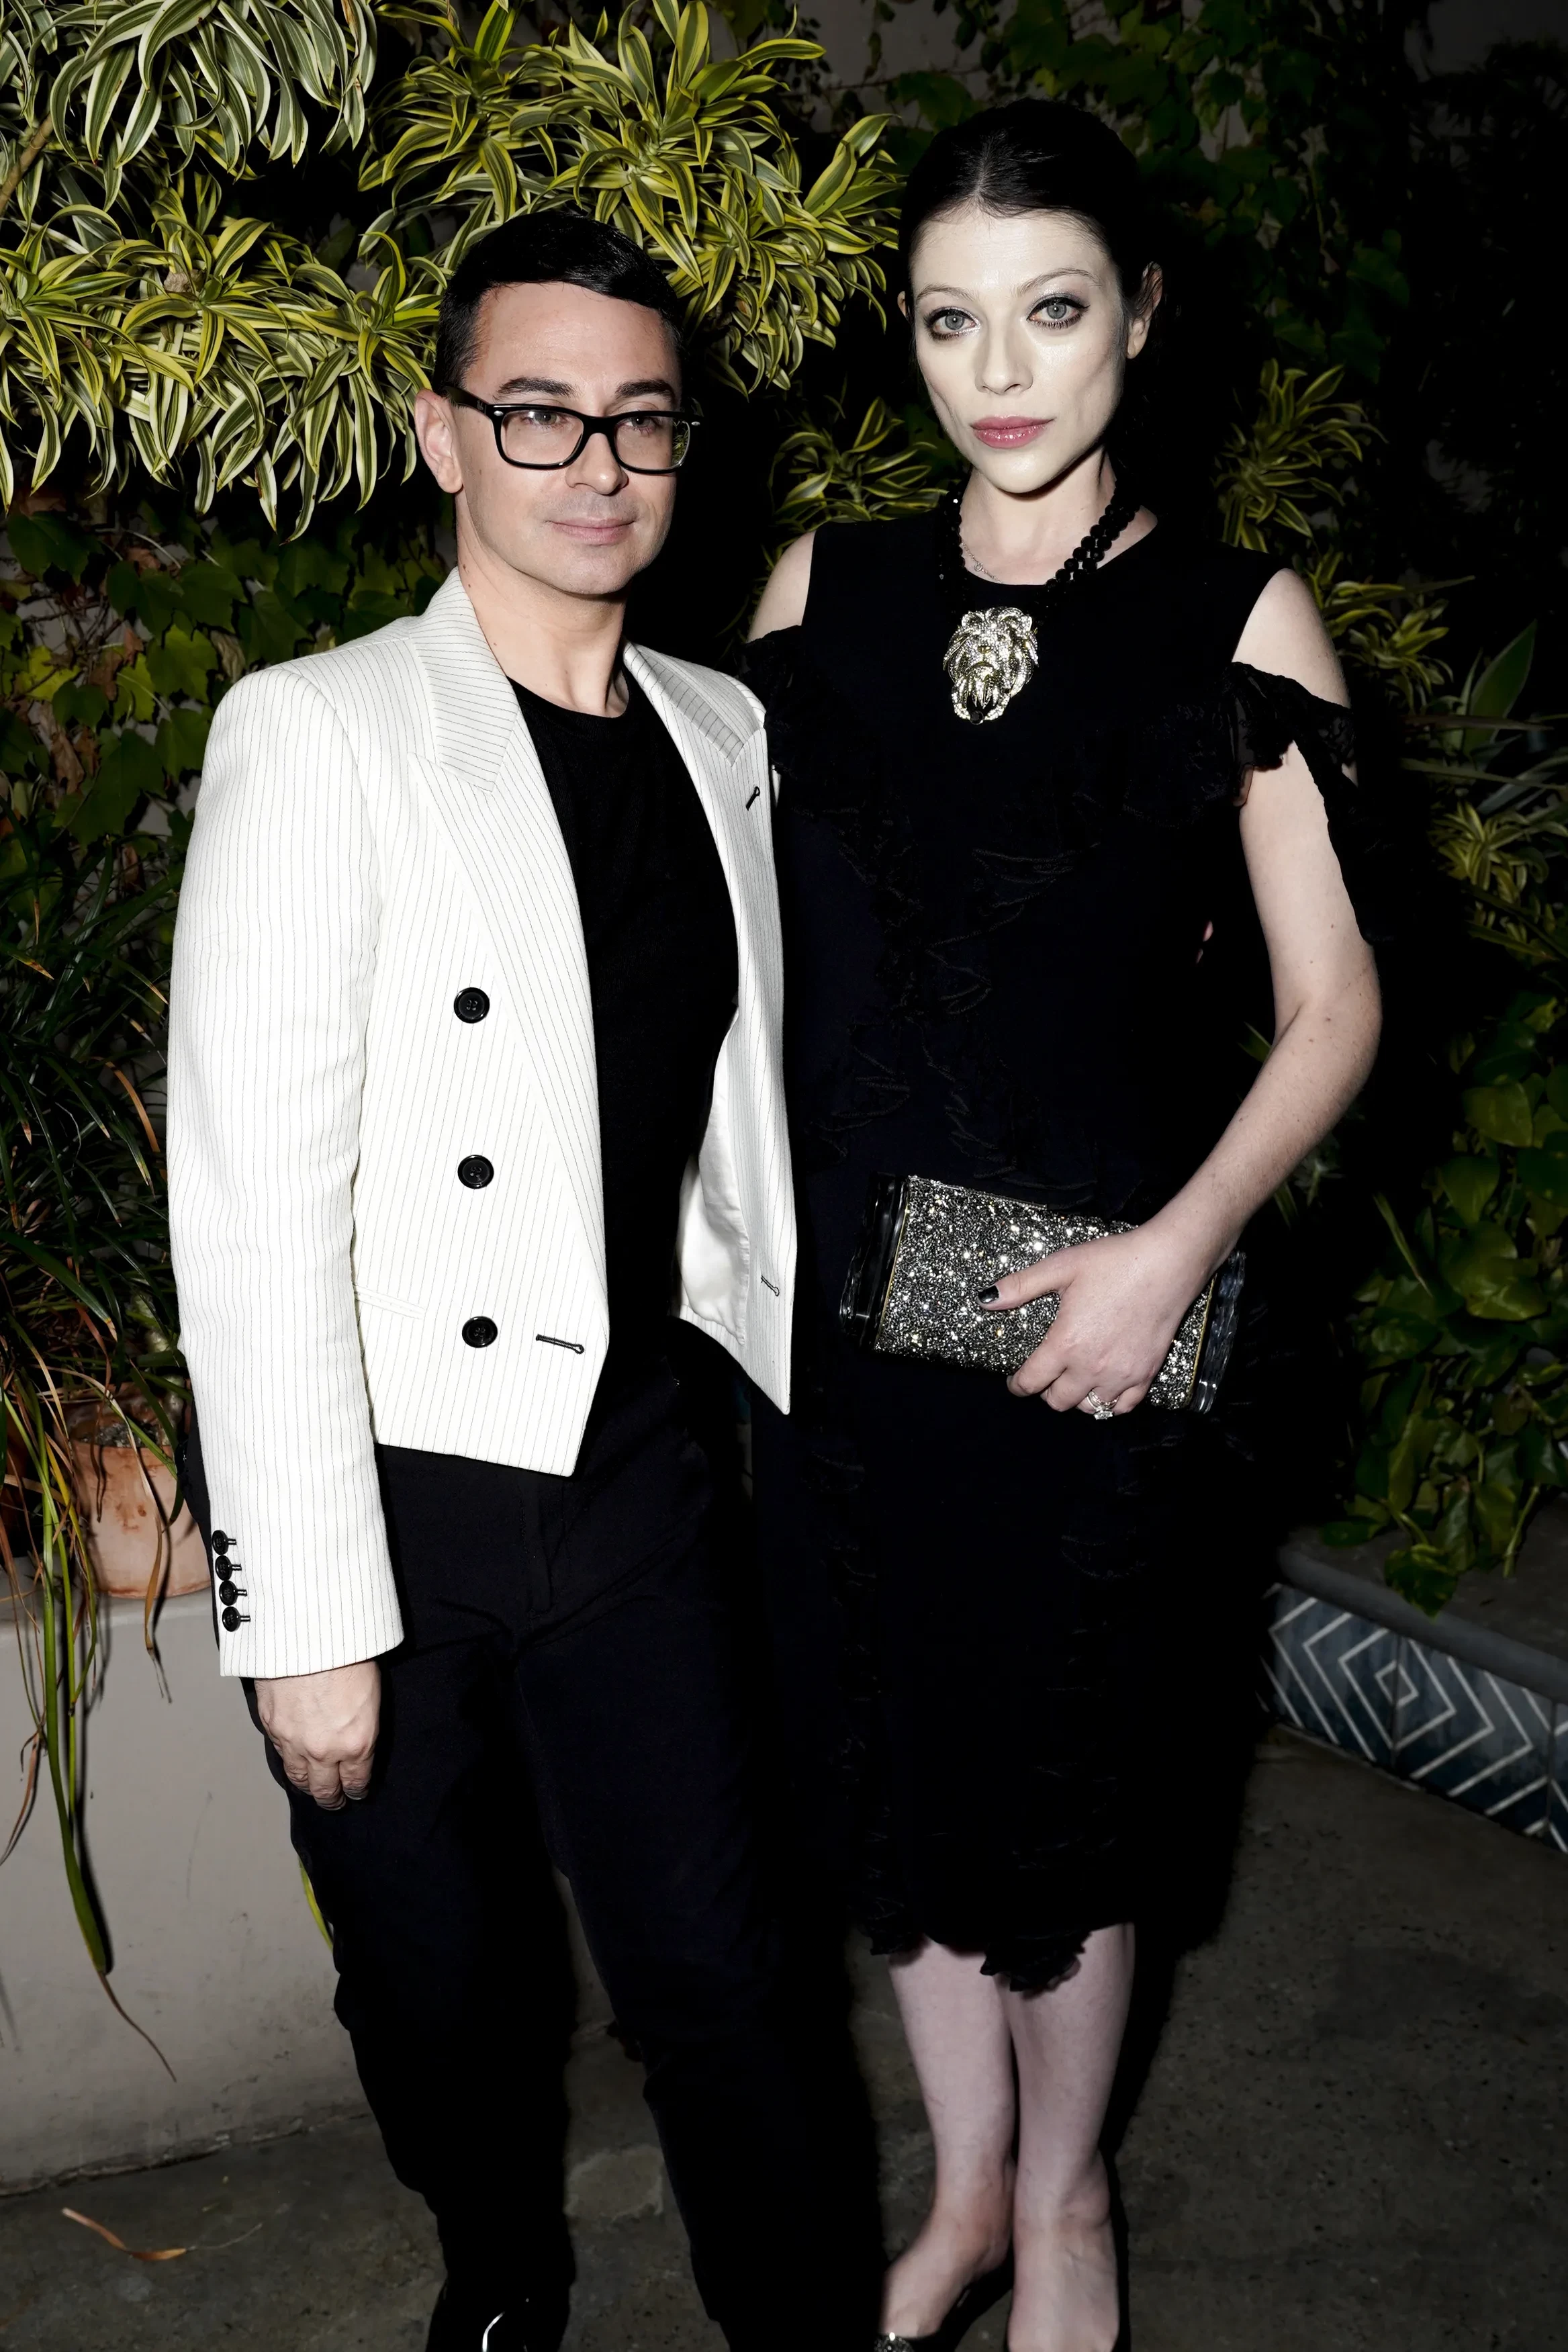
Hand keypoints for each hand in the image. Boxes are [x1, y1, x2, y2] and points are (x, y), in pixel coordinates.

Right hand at [255, 1661, 380, 1809]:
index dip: (358, 1790)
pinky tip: (293, 1760)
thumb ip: (363, 1725)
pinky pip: (280, 1754)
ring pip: (298, 1777)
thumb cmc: (348, 1653)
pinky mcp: (272, 1727)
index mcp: (357, 1742)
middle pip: (325, 1789)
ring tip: (312, 1788)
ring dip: (307, 1785)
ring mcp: (294, 1741)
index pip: (357, 1781)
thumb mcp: (372, 1693)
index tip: (357, 1793)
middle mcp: (324, 1750)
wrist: (309, 1633)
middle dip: (332, 1799)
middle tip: (335, 1802)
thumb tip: (356, 1736)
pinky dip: (288, 1760)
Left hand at [985, 1225, 1213, 1415]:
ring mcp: (1121, 1375)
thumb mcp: (1062, 1267)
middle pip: (1058, 1401)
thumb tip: (985, 1299)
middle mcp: (1091, 1366)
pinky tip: (1104, 1387)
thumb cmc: (1115, 1262)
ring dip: (1076, 1398)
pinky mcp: (1146, 1374)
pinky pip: (1122, 1407)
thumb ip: (1021, 1286)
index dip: (1017, 1385)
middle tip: (1046, 1375)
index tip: (1015, 1381)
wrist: (1167, 1263)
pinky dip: (1109, 1403)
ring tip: (1073, 1380)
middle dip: (1045, 1391)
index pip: (1031, 1382)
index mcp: (1066, 1343)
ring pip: (1089, 1408)